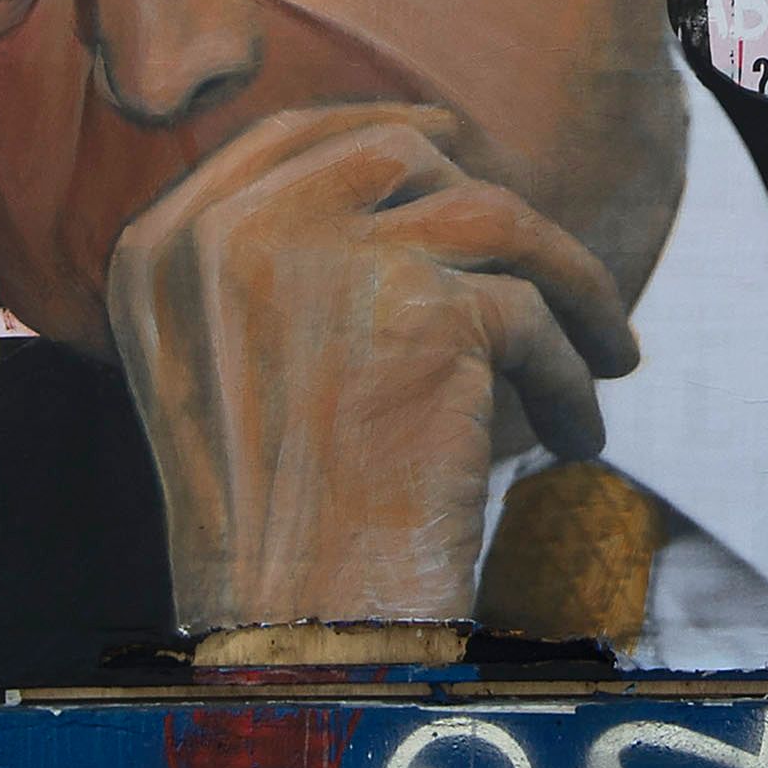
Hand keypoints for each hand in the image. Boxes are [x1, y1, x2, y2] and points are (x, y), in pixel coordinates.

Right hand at [99, 101, 639, 646]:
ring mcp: (320, 258)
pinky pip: (533, 313)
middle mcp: (225, 234)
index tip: (460, 163)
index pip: (286, 135)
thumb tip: (411, 161)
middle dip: (491, 206)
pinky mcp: (418, 306)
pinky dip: (570, 376)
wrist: (292, 633)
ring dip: (569, 281)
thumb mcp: (219, 365)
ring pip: (492, 215)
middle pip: (399, 154)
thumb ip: (275, 258)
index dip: (388, 139)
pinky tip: (577, 434)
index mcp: (163, 247)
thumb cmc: (272, 523)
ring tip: (604, 353)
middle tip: (551, 272)